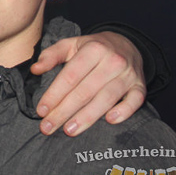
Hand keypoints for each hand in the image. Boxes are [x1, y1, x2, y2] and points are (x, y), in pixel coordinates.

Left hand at [31, 31, 145, 136]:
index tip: (41, 111)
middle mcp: (112, 61)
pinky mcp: (140, 86)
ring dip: (87, 117)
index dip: (54, 95)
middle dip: (64, 111)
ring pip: (106, 98)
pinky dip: (123, 111)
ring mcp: (128, 75)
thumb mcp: (71, 44)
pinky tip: (110, 121)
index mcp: (93, 50)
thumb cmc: (93, 48)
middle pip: (84, 91)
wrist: (126, 44)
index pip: (70, 76)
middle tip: (48, 127)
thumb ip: (51, 55)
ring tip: (69, 130)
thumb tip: (35, 69)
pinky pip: (134, 101)